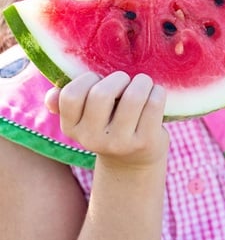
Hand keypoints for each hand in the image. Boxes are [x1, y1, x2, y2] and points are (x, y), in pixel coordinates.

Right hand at [44, 71, 168, 168]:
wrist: (134, 161)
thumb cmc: (109, 126)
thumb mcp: (85, 119)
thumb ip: (67, 104)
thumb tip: (51, 96)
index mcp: (72, 128)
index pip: (71, 95)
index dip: (87, 79)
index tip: (100, 80)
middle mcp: (93, 139)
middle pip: (101, 94)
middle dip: (118, 78)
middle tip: (126, 80)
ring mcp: (120, 143)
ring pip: (133, 97)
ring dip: (142, 82)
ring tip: (144, 84)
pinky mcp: (145, 142)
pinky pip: (154, 105)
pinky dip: (158, 92)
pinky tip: (156, 94)